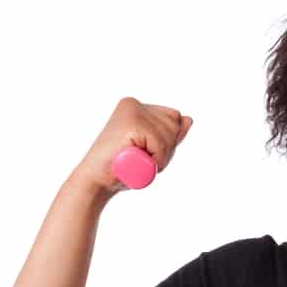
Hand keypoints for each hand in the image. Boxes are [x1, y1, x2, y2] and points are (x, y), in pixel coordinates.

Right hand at [73, 97, 192, 195]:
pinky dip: (155, 160)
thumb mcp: (154, 149)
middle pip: (174, 124)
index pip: (174, 118)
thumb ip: (171, 134)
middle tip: (141, 158)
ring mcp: (131, 111)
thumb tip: (189, 119)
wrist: (97, 182)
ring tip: (137, 160)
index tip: (145, 151)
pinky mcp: (131, 124)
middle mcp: (133, 104)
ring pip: (169, 135)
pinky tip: (136, 162)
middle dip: (165, 149)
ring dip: (160, 157)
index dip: (167, 141)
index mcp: (137, 106)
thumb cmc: (124, 168)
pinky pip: (161, 145)